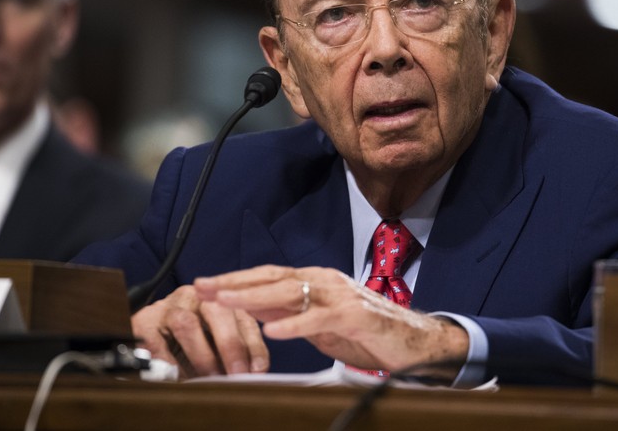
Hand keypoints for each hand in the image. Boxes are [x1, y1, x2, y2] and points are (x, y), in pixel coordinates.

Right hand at [131, 284, 268, 378]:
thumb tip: (256, 373)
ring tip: (208, 380)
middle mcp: (196, 297)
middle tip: (235, 375)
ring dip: (201, 356)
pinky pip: (157, 341)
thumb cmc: (195, 339)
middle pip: (216, 312)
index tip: (257, 370)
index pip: (243, 319)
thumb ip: (243, 353)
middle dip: (230, 345)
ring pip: (186, 324)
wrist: (151, 330)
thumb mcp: (223, 342)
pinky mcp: (144, 321)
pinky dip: (169, 363)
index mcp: (221, 300)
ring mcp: (169, 307)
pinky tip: (177, 377)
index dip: (253, 345)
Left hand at [194, 265, 468, 380]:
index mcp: (316, 280)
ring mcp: (341, 296)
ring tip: (227, 302)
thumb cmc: (367, 332)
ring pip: (291, 292)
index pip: (269, 275)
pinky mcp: (355, 316)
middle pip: (273, 277)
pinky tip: (273, 332)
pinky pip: (320, 319)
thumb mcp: (320, 324)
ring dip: (255, 297)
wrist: (414, 342)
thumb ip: (290, 314)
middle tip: (204, 287)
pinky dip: (295, 324)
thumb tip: (255, 309)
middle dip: (235, 282)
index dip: (236, 279)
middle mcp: (326, 281)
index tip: (205, 284)